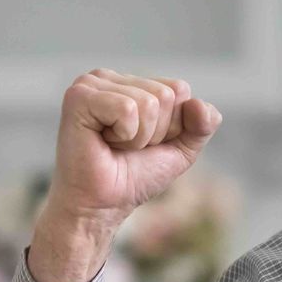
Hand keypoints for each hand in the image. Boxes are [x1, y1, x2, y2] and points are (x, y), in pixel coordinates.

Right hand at [29, 69, 221, 281]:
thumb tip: (198, 103)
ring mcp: (91, 84)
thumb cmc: (135, 177)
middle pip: (167, 95)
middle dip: (157, 132)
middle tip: (127, 147)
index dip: (173, 125)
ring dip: (140, 137)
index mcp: (131, 83)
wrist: (103, 204)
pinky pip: (128, 108)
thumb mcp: (181, 149)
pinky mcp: (79, 97)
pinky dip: (126, 135)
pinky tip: (103, 142)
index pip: (179, 89)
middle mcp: (109, 77)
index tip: (145, 143)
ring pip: (149, 102)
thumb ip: (202, 125)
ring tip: (114, 146)